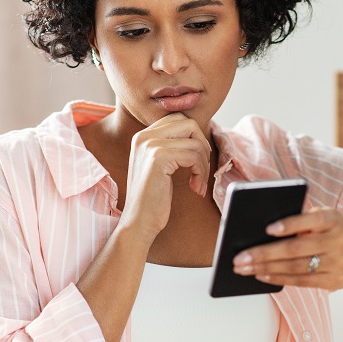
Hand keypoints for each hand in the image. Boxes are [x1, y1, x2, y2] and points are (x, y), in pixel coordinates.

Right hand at [119, 113, 212, 240]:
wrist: (139, 222)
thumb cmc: (153, 198)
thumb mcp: (160, 166)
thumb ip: (172, 146)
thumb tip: (199, 135)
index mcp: (143, 136)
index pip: (179, 119)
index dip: (195, 138)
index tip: (196, 161)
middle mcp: (144, 136)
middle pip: (189, 123)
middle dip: (202, 146)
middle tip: (200, 169)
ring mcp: (150, 145)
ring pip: (195, 142)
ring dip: (203, 165)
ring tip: (197, 183)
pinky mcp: (158, 158)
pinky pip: (193, 156)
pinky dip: (200, 173)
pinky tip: (195, 188)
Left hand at [232, 207, 342, 290]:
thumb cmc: (324, 231)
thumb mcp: (318, 218)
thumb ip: (298, 220)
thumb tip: (260, 233)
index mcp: (332, 219)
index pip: (310, 220)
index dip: (289, 225)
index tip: (267, 229)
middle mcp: (338, 240)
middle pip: (296, 248)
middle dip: (264, 254)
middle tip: (240, 257)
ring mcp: (338, 263)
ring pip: (295, 267)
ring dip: (265, 268)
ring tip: (244, 268)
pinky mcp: (333, 281)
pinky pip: (301, 281)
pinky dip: (278, 278)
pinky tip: (260, 274)